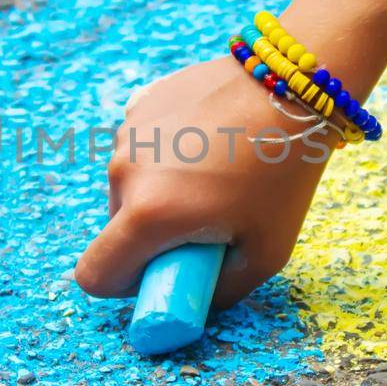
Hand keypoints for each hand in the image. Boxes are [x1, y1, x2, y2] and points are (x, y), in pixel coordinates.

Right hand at [74, 56, 335, 308]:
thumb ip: (220, 291)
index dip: (123, 286)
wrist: (292, 86)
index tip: (160, 272)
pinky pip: (139, 149)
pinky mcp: (138, 104)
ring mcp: (128, 134)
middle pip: (116, 228)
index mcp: (149, 215)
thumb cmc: (284, 175)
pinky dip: (164, 155)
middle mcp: (124, 172)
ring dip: (157, 192)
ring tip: (213, 174)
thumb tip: (191, 299)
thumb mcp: (265, 253)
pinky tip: (206, 140)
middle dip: (150, 235)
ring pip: (127, 186)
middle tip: (205, 220)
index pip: (95, 275)